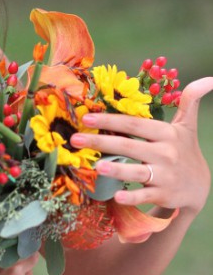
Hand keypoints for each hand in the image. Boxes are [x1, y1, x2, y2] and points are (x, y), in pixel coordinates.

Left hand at [70, 77, 212, 215]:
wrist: (199, 187)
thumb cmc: (184, 149)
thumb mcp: (188, 125)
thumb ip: (191, 100)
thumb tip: (210, 78)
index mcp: (166, 133)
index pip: (134, 124)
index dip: (110, 119)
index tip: (86, 117)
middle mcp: (166, 152)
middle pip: (128, 145)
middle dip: (101, 142)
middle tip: (75, 139)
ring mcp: (164, 175)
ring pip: (136, 171)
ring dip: (116, 169)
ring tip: (96, 166)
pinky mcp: (163, 194)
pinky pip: (145, 195)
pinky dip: (131, 196)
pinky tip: (116, 195)